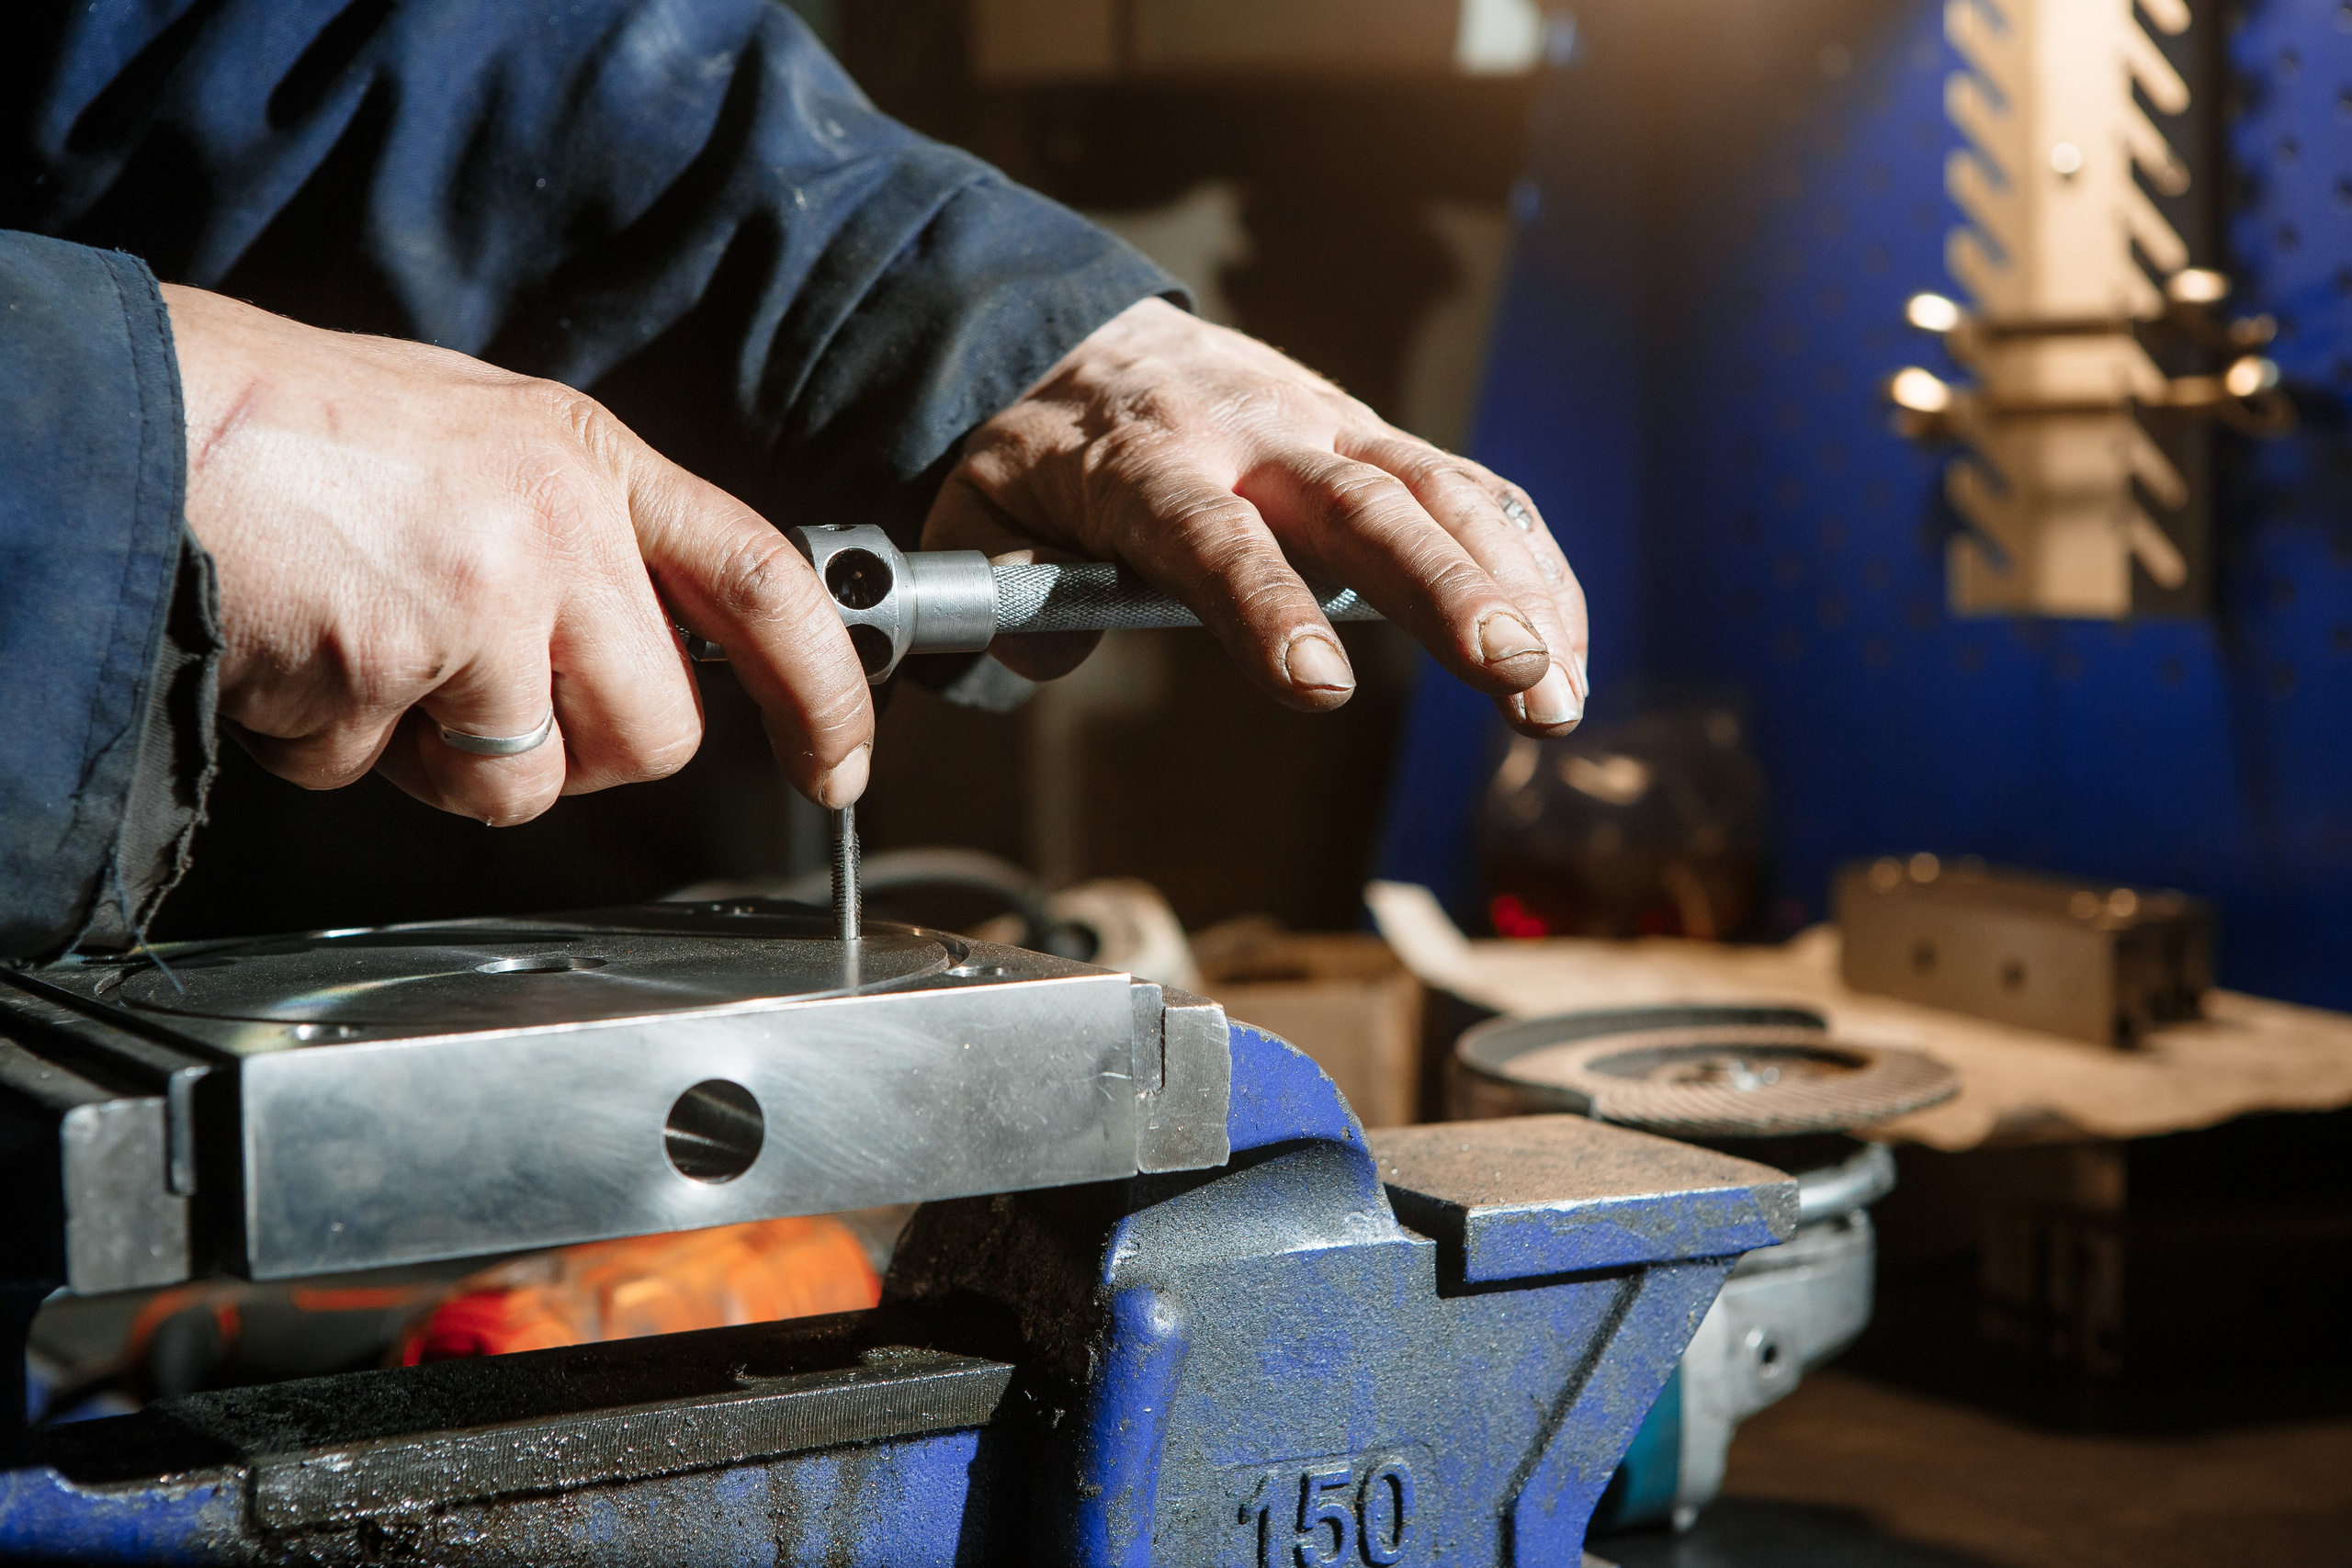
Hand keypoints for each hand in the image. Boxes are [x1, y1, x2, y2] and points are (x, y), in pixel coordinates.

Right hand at [165, 285, 873, 822]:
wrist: (136, 413)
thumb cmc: (296, 428)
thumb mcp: (478, 436)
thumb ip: (577, 532)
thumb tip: (639, 636)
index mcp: (589, 463)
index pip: (764, 583)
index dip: (822, 687)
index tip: (840, 763)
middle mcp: (556, 530)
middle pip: (654, 735)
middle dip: (574, 751)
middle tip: (476, 691)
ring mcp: (478, 600)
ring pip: (526, 786)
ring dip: (442, 761)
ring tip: (365, 649)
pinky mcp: (389, 666)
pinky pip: (382, 777)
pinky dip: (328, 746)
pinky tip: (295, 652)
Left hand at [923, 298, 1586, 734]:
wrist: (1093, 338)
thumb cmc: (1044, 445)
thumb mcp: (976, 505)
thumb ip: (990, 583)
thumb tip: (1032, 652)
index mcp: (1149, 461)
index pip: (1213, 538)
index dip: (1267, 608)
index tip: (1321, 687)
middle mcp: (1257, 435)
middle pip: (1365, 512)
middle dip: (1450, 596)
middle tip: (1516, 678)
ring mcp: (1330, 428)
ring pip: (1440, 495)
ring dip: (1514, 589)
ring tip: (1557, 690)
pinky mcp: (1377, 440)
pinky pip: (1469, 491)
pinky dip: (1526, 563)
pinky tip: (1563, 644)